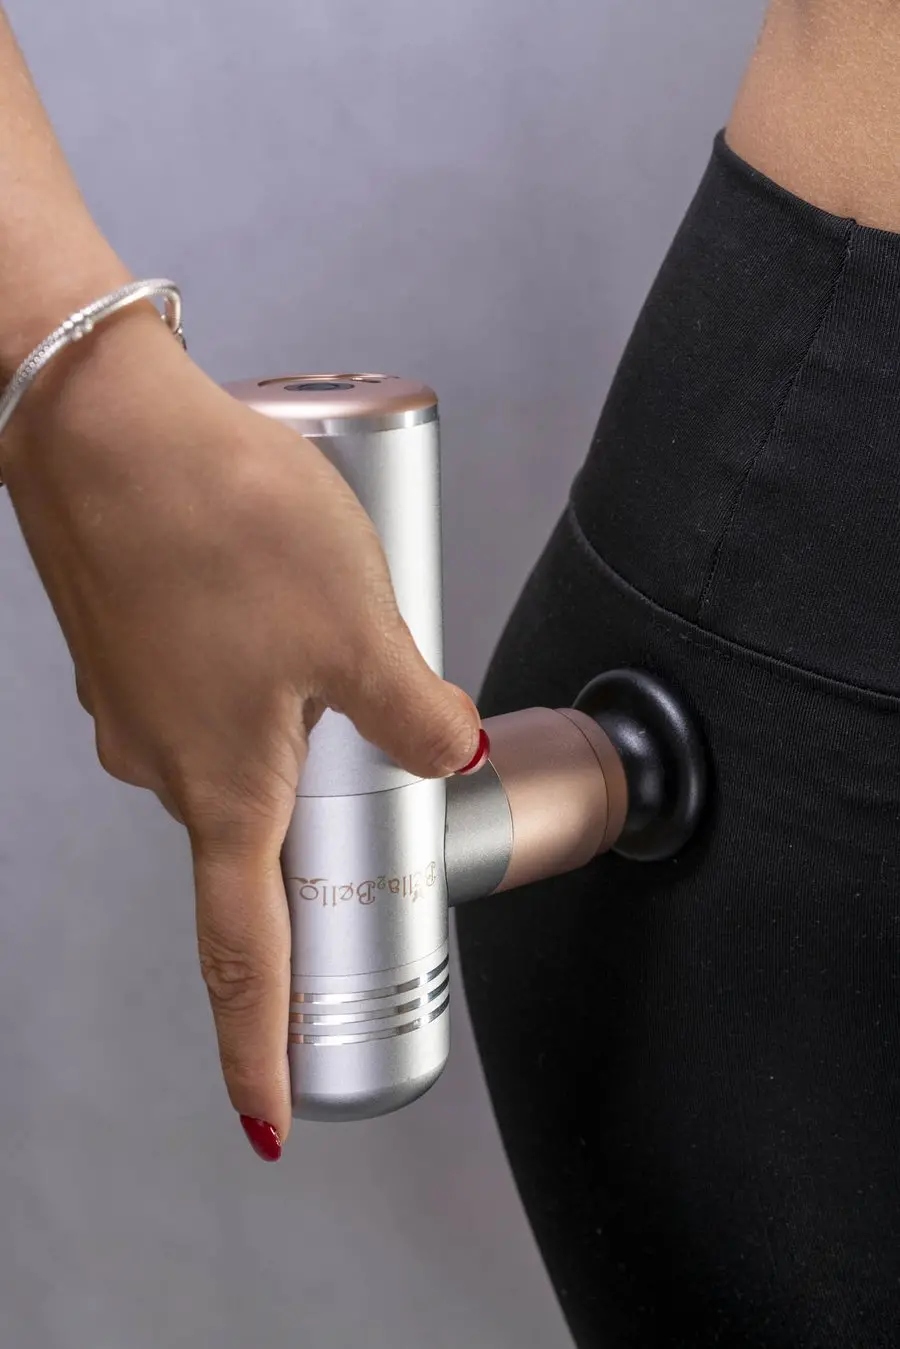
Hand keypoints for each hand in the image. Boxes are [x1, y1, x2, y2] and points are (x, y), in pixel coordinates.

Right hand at [0, 295, 482, 1157]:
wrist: (100, 417)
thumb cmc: (221, 524)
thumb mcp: (357, 628)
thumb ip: (415, 712)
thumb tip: (458, 749)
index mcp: (224, 792)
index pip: (247, 960)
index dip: (261, 1053)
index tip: (271, 1123)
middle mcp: (163, 765)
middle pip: (252, 848)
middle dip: (312, 842)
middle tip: (370, 796)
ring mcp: (134, 706)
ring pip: (232, 755)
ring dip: (289, 734)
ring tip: (341, 664)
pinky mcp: (130, 646)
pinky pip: (204, 692)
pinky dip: (255, 680)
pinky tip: (283, 616)